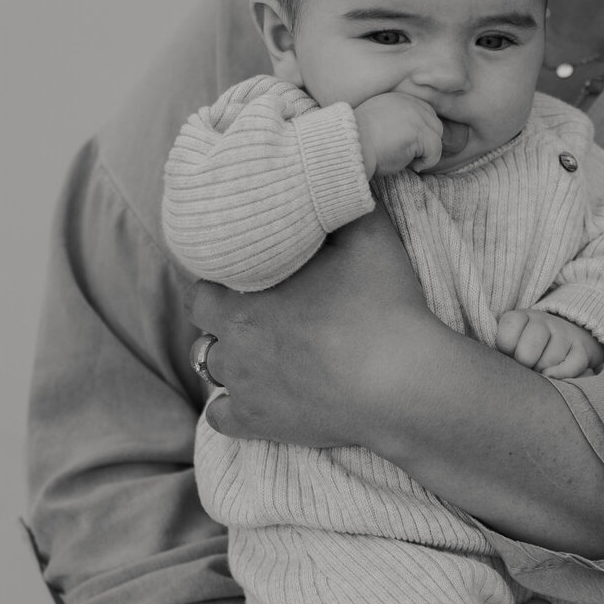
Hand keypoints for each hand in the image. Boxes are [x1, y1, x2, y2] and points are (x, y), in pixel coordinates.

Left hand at [198, 207, 437, 447]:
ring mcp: (244, 387)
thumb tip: (336, 178)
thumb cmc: (383, 307)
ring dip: (227, 359)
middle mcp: (233, 342)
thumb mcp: (370, 236)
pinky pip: (220, 418)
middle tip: (256, 309)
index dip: (226, 276)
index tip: (252, 274)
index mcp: (245, 295)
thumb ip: (343, 203)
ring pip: (209, 369)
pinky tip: (251, 397)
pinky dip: (228, 408)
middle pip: (203, 326)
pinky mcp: (260, 424)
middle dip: (222, 316)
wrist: (400, 382)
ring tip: (258, 352)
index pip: (206, 282)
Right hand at [354, 92, 444, 178]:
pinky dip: (427, 162)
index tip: (407, 146)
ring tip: (408, 161)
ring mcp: (416, 116)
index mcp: (399, 98)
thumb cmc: (358, 141)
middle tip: (409, 156)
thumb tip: (416, 138)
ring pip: (437, 136)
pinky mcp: (419, 132)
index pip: (425, 112)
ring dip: (426, 152)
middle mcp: (410, 102)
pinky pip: (436, 150)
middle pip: (434, 123)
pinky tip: (412, 166)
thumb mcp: (378, 122)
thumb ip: (397, 122)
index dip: (421, 132)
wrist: (350, 147)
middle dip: (426, 142)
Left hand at [494, 308, 603, 378]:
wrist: (559, 338)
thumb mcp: (508, 342)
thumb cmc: (523, 347)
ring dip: (542, 371)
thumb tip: (502, 371)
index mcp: (521, 317)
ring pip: (550, 359)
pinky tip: (551, 376)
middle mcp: (543, 321)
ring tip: (537, 371)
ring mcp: (564, 334)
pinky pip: (573, 365)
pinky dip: (561, 374)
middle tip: (524, 366)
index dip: (505, 346)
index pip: (510, 326)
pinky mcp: (581, 349)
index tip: (507, 352)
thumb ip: (501, 352)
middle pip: (530, 346)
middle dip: (524, 362)